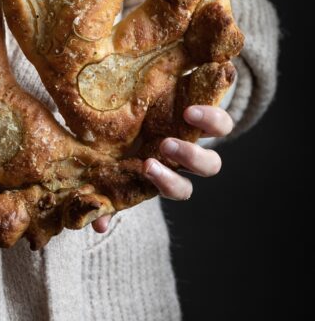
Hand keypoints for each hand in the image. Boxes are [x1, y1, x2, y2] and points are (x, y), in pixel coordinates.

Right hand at [91, 104, 233, 232]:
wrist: (147, 94)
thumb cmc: (128, 139)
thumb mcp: (116, 163)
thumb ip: (109, 193)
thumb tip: (98, 226)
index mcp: (172, 170)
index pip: (179, 188)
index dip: (168, 182)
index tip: (146, 166)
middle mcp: (191, 152)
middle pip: (207, 166)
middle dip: (189, 158)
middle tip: (165, 145)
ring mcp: (200, 128)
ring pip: (221, 134)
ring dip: (208, 125)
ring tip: (186, 115)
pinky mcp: (205, 102)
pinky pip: (222, 112)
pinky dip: (214, 105)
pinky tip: (196, 96)